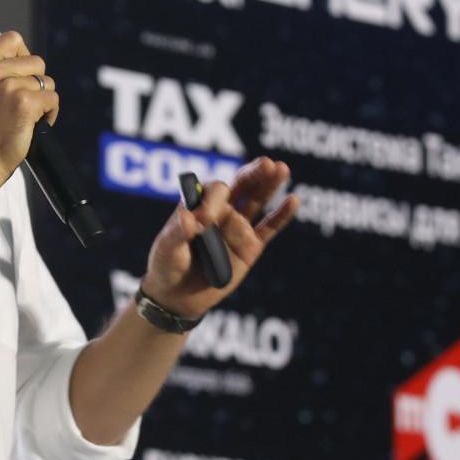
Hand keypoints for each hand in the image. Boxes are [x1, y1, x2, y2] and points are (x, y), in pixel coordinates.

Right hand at [0, 30, 59, 186]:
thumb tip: (24, 61)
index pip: (11, 39)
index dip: (22, 57)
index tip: (19, 77)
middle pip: (35, 61)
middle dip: (35, 82)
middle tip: (22, 104)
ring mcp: (7, 85)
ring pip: (46, 81)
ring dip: (42, 100)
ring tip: (25, 118)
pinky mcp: (24, 102)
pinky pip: (53, 99)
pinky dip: (50, 114)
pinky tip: (33, 126)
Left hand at [141, 157, 297, 319]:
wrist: (177, 296)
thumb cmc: (167, 266)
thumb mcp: (166, 249)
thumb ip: (178, 232)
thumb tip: (190, 217)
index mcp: (198, 205)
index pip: (213, 192)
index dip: (212, 201)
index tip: (204, 221)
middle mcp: (220, 212)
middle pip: (239, 185)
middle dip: (252, 174)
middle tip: (266, 163)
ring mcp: (237, 228)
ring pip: (256, 201)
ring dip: (268, 185)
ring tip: (281, 168)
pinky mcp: (250, 248)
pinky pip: (268, 229)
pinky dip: (281, 216)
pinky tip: (293, 200)